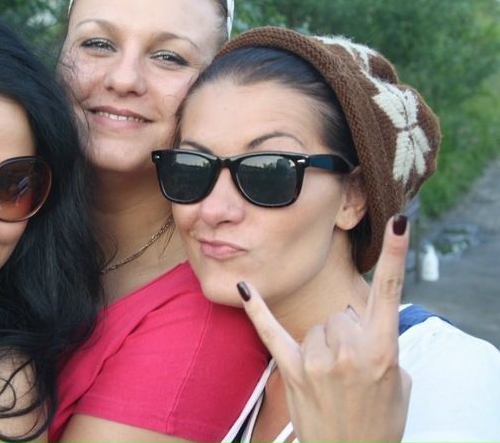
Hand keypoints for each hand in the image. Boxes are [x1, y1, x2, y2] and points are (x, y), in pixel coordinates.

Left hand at [238, 216, 411, 442]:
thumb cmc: (380, 421)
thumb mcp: (397, 382)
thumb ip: (380, 345)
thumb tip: (358, 326)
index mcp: (382, 350)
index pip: (390, 292)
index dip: (397, 255)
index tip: (399, 221)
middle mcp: (348, 351)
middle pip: (342, 314)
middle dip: (348, 333)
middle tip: (353, 368)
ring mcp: (316, 361)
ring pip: (317, 325)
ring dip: (324, 343)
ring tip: (333, 377)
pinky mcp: (291, 370)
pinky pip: (270, 331)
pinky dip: (256, 309)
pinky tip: (243, 287)